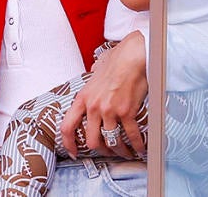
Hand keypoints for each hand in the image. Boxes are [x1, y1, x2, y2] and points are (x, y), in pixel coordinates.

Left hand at [60, 30, 147, 158]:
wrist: (132, 56)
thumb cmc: (117, 60)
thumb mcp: (96, 70)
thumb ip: (92, 78)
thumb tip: (93, 73)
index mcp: (83, 98)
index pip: (67, 126)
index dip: (69, 143)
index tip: (73, 152)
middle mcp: (94, 107)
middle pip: (91, 141)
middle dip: (101, 150)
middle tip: (107, 152)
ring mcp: (110, 111)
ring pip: (112, 142)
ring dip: (120, 150)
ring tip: (126, 152)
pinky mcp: (127, 112)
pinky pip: (131, 136)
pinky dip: (137, 145)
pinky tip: (140, 148)